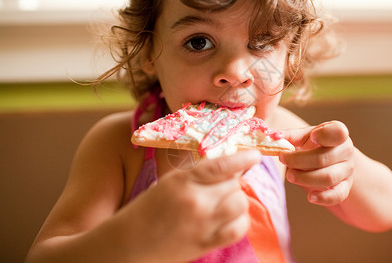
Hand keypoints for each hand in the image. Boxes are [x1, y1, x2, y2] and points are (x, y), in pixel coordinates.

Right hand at [127, 150, 260, 261]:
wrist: (128, 243)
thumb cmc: (147, 209)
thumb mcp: (169, 182)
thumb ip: (198, 174)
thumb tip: (230, 166)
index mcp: (183, 181)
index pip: (222, 165)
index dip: (243, 158)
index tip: (255, 155)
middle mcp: (195, 201)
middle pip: (234, 185)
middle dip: (233, 182)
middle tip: (223, 185)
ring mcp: (202, 224)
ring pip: (240, 204)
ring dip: (237, 200)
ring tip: (225, 202)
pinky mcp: (205, 244)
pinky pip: (238, 229)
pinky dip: (240, 222)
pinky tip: (231, 218)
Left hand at [280, 121, 354, 206]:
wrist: (328, 161)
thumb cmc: (314, 145)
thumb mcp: (304, 137)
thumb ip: (290, 136)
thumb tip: (274, 137)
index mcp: (337, 134)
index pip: (338, 132)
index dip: (325, 134)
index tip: (312, 136)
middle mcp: (345, 151)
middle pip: (323, 158)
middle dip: (299, 161)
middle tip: (283, 159)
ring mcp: (347, 170)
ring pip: (328, 178)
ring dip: (305, 178)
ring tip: (290, 175)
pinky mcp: (345, 187)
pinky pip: (337, 195)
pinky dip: (323, 198)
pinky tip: (310, 197)